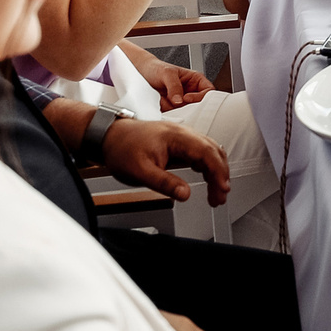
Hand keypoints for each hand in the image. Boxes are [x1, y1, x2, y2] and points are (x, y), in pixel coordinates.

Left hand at [101, 115, 232, 205]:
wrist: (108, 137)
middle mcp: (182, 133)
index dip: (218, 171)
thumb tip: (186, 194)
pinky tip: (207, 178)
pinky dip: (208, 166)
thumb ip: (165, 183)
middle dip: (221, 174)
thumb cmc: (121, 149)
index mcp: (176, 137)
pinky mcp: (177, 142)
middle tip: (220, 196)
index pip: (206, 152)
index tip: (222, 188)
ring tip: (216, 193)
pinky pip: (200, 152)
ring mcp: (181, 137)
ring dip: (216, 171)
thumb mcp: (140, 171)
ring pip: (208, 151)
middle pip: (212, 151)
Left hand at [128, 46, 213, 109]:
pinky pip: (175, 117)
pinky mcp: (172, 110)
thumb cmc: (155, 69)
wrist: (140, 74)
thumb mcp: (166, 73)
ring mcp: (182, 103)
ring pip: (187, 113)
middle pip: (200, 106)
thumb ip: (174, 86)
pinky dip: (169, 115)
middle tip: (177, 106)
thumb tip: (180, 100)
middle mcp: (190, 92)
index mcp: (195, 81)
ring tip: (165, 103)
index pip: (208, 92)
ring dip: (176, 111)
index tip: (187, 98)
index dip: (201, 97)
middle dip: (189, 107)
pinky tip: (162, 107)